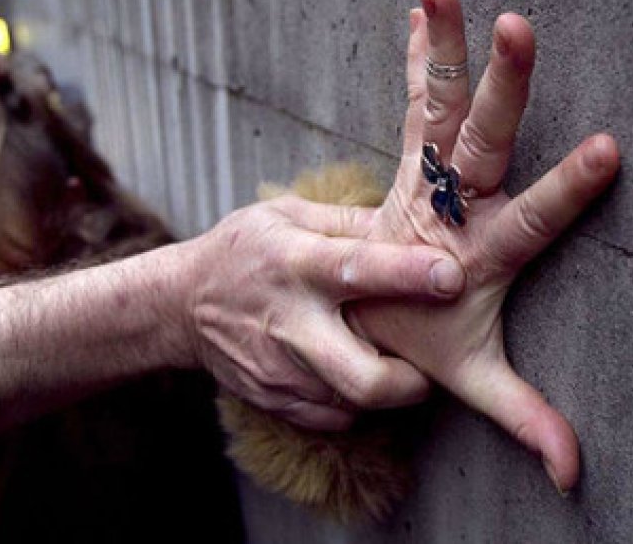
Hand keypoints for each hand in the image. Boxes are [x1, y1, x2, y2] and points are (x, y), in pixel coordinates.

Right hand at [185, 195, 466, 430]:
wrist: (181, 304)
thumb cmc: (245, 249)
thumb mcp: (288, 215)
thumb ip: (351, 222)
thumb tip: (416, 219)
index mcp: (296, 264)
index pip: (357, 270)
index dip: (408, 275)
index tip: (451, 275)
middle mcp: (288, 322)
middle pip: (362, 376)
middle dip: (410, 380)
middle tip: (429, 363)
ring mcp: (279, 369)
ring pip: (352, 402)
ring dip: (385, 387)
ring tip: (391, 361)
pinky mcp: (273, 398)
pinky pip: (333, 417)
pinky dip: (354, 402)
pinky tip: (353, 372)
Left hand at [346, 0, 620, 493]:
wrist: (340, 315)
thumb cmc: (414, 338)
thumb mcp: (467, 376)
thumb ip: (522, 416)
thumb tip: (572, 474)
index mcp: (475, 255)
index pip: (530, 221)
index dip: (565, 191)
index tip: (606, 149)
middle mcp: (450, 209)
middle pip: (481, 145)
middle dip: (502, 90)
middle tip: (521, 30)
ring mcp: (425, 181)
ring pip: (440, 109)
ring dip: (446, 49)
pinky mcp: (409, 163)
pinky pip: (415, 103)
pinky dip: (420, 58)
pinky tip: (422, 9)